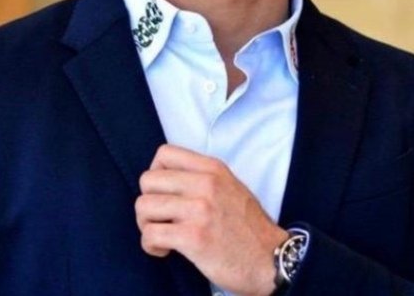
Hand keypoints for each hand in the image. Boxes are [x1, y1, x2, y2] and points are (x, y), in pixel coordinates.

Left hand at [135, 144, 287, 295]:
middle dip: (147, 202)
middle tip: (159, 218)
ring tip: (160, 234)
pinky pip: (150, 234)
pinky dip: (150, 245)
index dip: (155, 173)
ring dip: (146, 225)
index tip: (163, 192)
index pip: (164, 154)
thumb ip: (201, 177)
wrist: (270, 259)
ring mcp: (199, 210)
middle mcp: (205, 184)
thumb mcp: (229, 186)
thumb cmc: (247, 226)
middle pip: (147, 180)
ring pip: (143, 206)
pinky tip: (164, 250)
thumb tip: (165, 178)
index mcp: (213, 168)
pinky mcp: (193, 237)